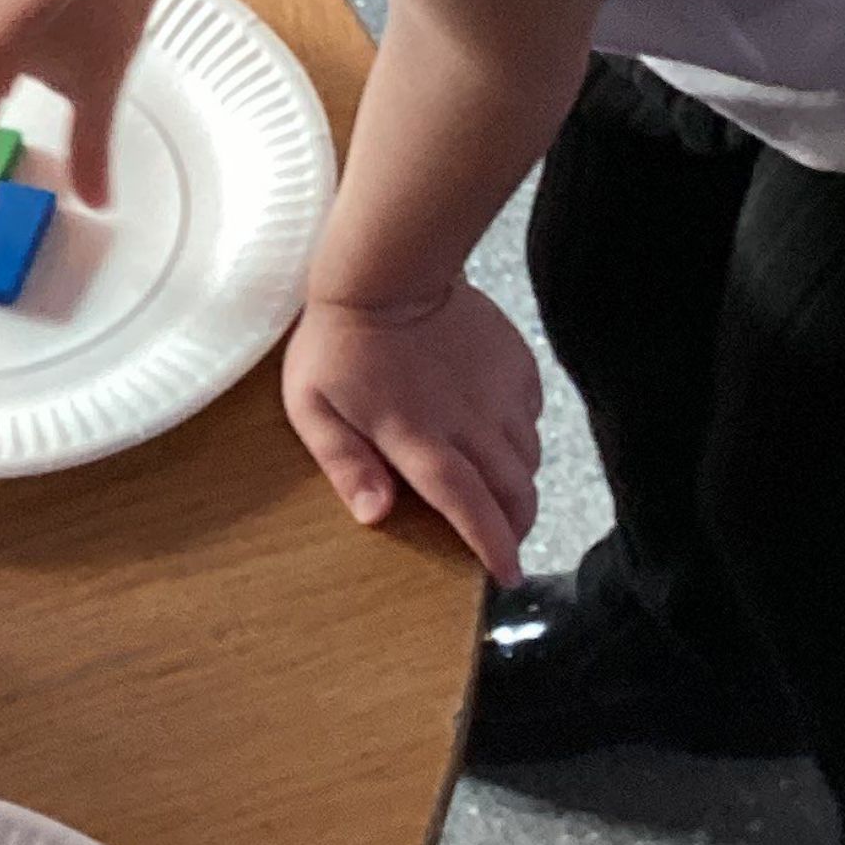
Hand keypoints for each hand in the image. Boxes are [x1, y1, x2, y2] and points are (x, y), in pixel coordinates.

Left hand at [281, 280, 541, 582]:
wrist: (387, 269)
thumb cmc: (338, 343)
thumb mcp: (313, 409)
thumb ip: (344, 465)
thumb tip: (376, 515)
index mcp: (421, 441)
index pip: (470, 509)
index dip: (494, 547)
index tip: (507, 575)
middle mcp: (471, 423)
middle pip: (513, 492)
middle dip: (517, 527)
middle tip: (507, 542)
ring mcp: (498, 393)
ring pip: (529, 459)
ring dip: (519, 486)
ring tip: (500, 496)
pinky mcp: (516, 364)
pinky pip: (532, 417)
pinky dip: (522, 438)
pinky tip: (498, 437)